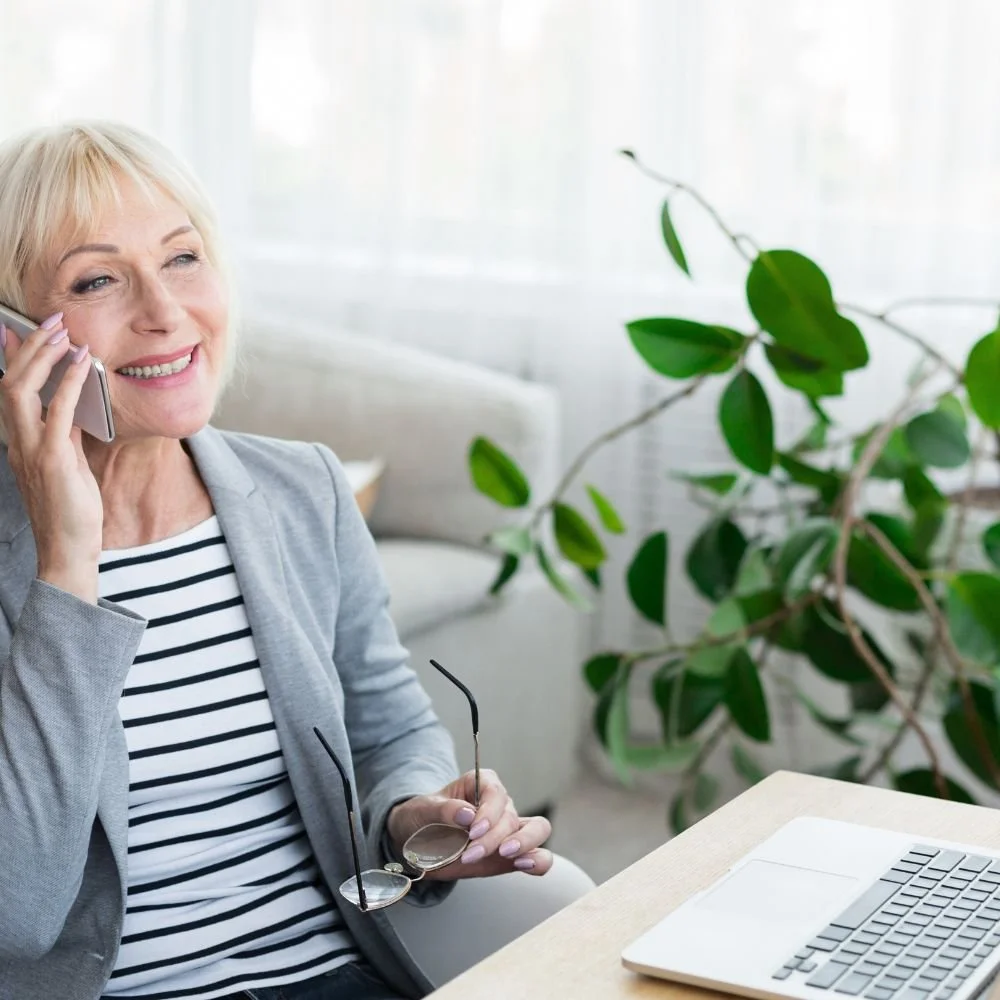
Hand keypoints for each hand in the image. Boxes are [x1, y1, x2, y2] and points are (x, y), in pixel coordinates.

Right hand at [0, 314, 102, 601]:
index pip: (10, 390)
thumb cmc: (72, 510)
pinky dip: (69, 383)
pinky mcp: (52, 459)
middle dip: (28, 347)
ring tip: (63, 331)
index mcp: (20, 442)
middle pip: (9, 382)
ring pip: (21, 390)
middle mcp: (18, 442)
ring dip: (43, 356)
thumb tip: (74, 405)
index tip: (19, 328)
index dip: (12, 357)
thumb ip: (66, 434)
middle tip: (51, 320)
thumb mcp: (69, 464)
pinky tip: (84, 363)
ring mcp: (31, 450)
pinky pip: (57, 412)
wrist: (70, 549)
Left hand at [386, 768, 552, 878]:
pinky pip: (538, 856)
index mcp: (481, 783)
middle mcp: (500, 804)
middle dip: (494, 837)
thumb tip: (467, 814)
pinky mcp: (513, 855)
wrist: (416, 843)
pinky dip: (539, 861)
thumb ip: (443, 810)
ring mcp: (509, 830)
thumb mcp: (422, 809)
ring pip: (536, 830)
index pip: (495, 793)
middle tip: (471, 854)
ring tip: (507, 856)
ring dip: (524, 844)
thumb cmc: (421, 818)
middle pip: (511, 816)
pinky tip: (526, 866)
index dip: (488, 813)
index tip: (472, 831)